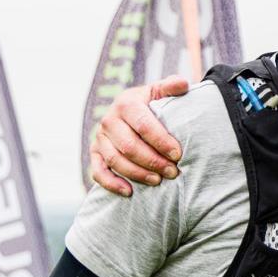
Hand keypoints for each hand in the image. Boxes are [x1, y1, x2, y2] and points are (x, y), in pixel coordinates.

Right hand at [88, 76, 189, 194]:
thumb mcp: (161, 92)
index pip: (144, 125)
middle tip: (173, 172)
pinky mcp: (95, 153)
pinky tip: (129, 192)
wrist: (133, 111)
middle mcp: (109, 120)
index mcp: (127, 103)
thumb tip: (183, 84)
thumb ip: (172, 87)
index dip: (161, 141)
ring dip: (137, 173)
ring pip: (115, 160)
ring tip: (158, 180)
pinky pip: (98, 171)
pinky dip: (111, 183)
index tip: (178, 154)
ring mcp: (100, 137)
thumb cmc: (154, 103)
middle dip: (153, 161)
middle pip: (129, 145)